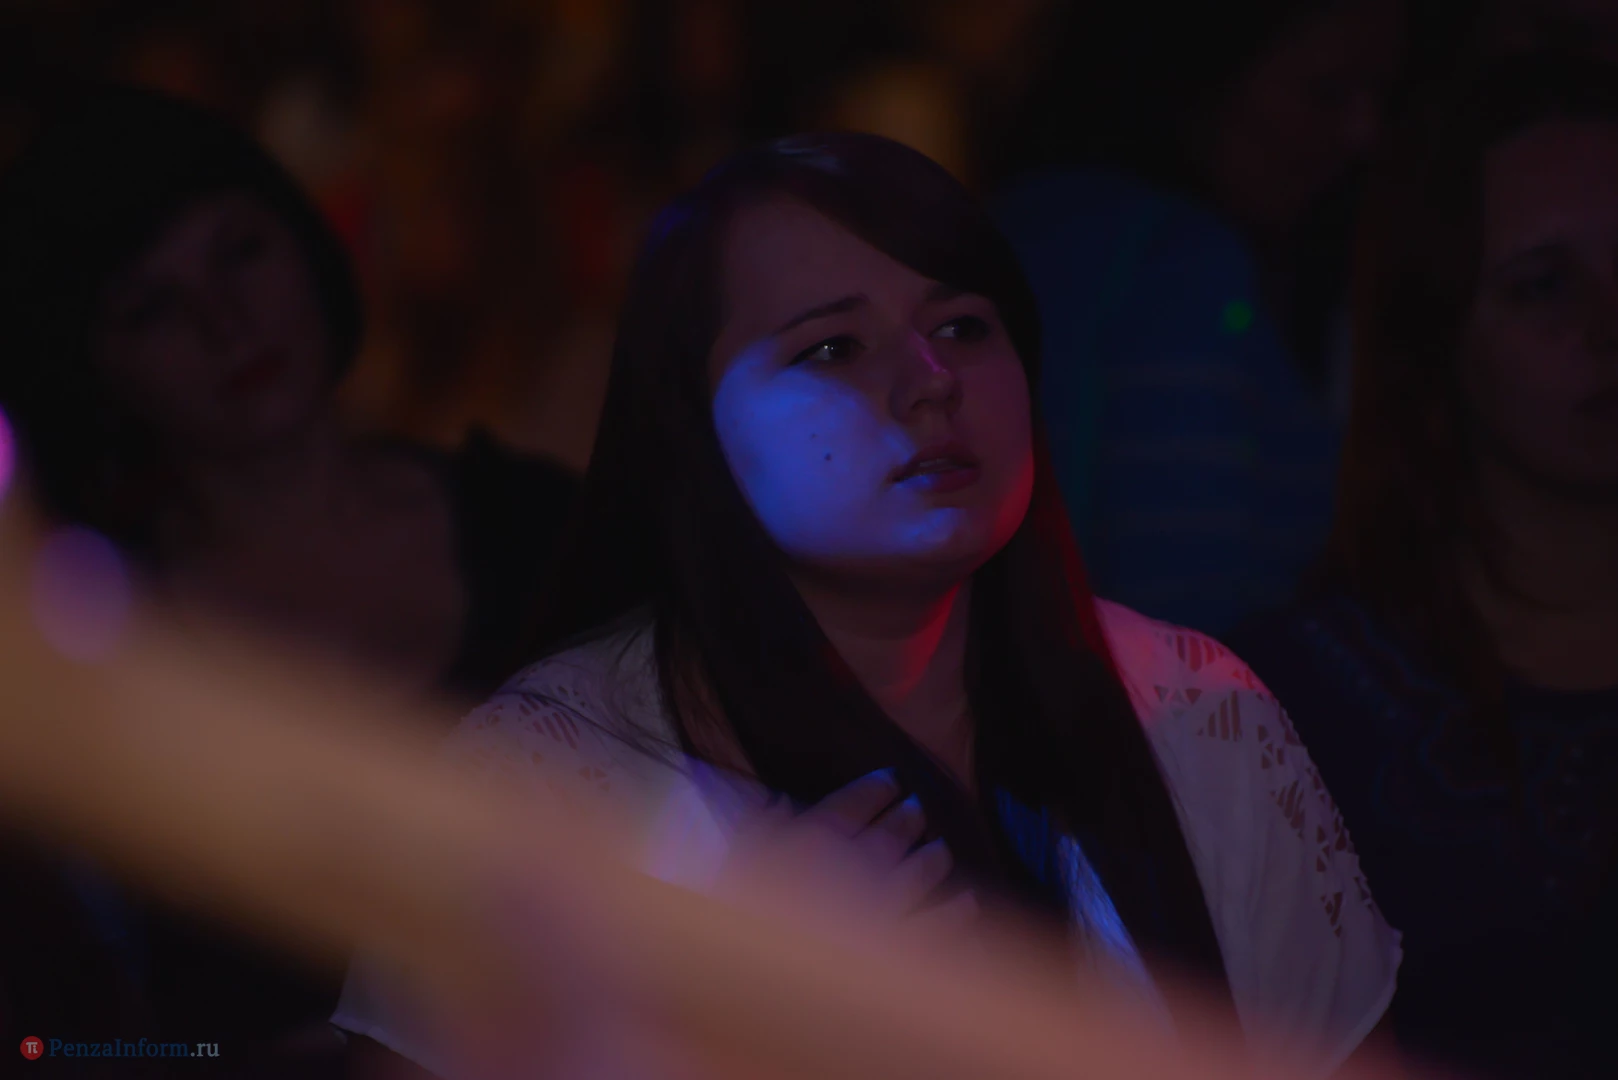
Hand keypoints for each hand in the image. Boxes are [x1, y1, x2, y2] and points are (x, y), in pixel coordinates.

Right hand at [714, 770, 977, 945]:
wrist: (766, 989)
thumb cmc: (738, 920)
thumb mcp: (735, 862)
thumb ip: (758, 828)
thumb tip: (774, 800)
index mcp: (814, 837)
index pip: (856, 800)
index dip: (876, 786)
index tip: (890, 779)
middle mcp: (856, 864)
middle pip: (892, 832)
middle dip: (908, 817)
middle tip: (918, 808)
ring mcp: (882, 907)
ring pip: (919, 873)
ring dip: (932, 858)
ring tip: (940, 850)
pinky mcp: (898, 950)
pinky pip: (935, 927)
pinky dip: (954, 914)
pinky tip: (967, 903)